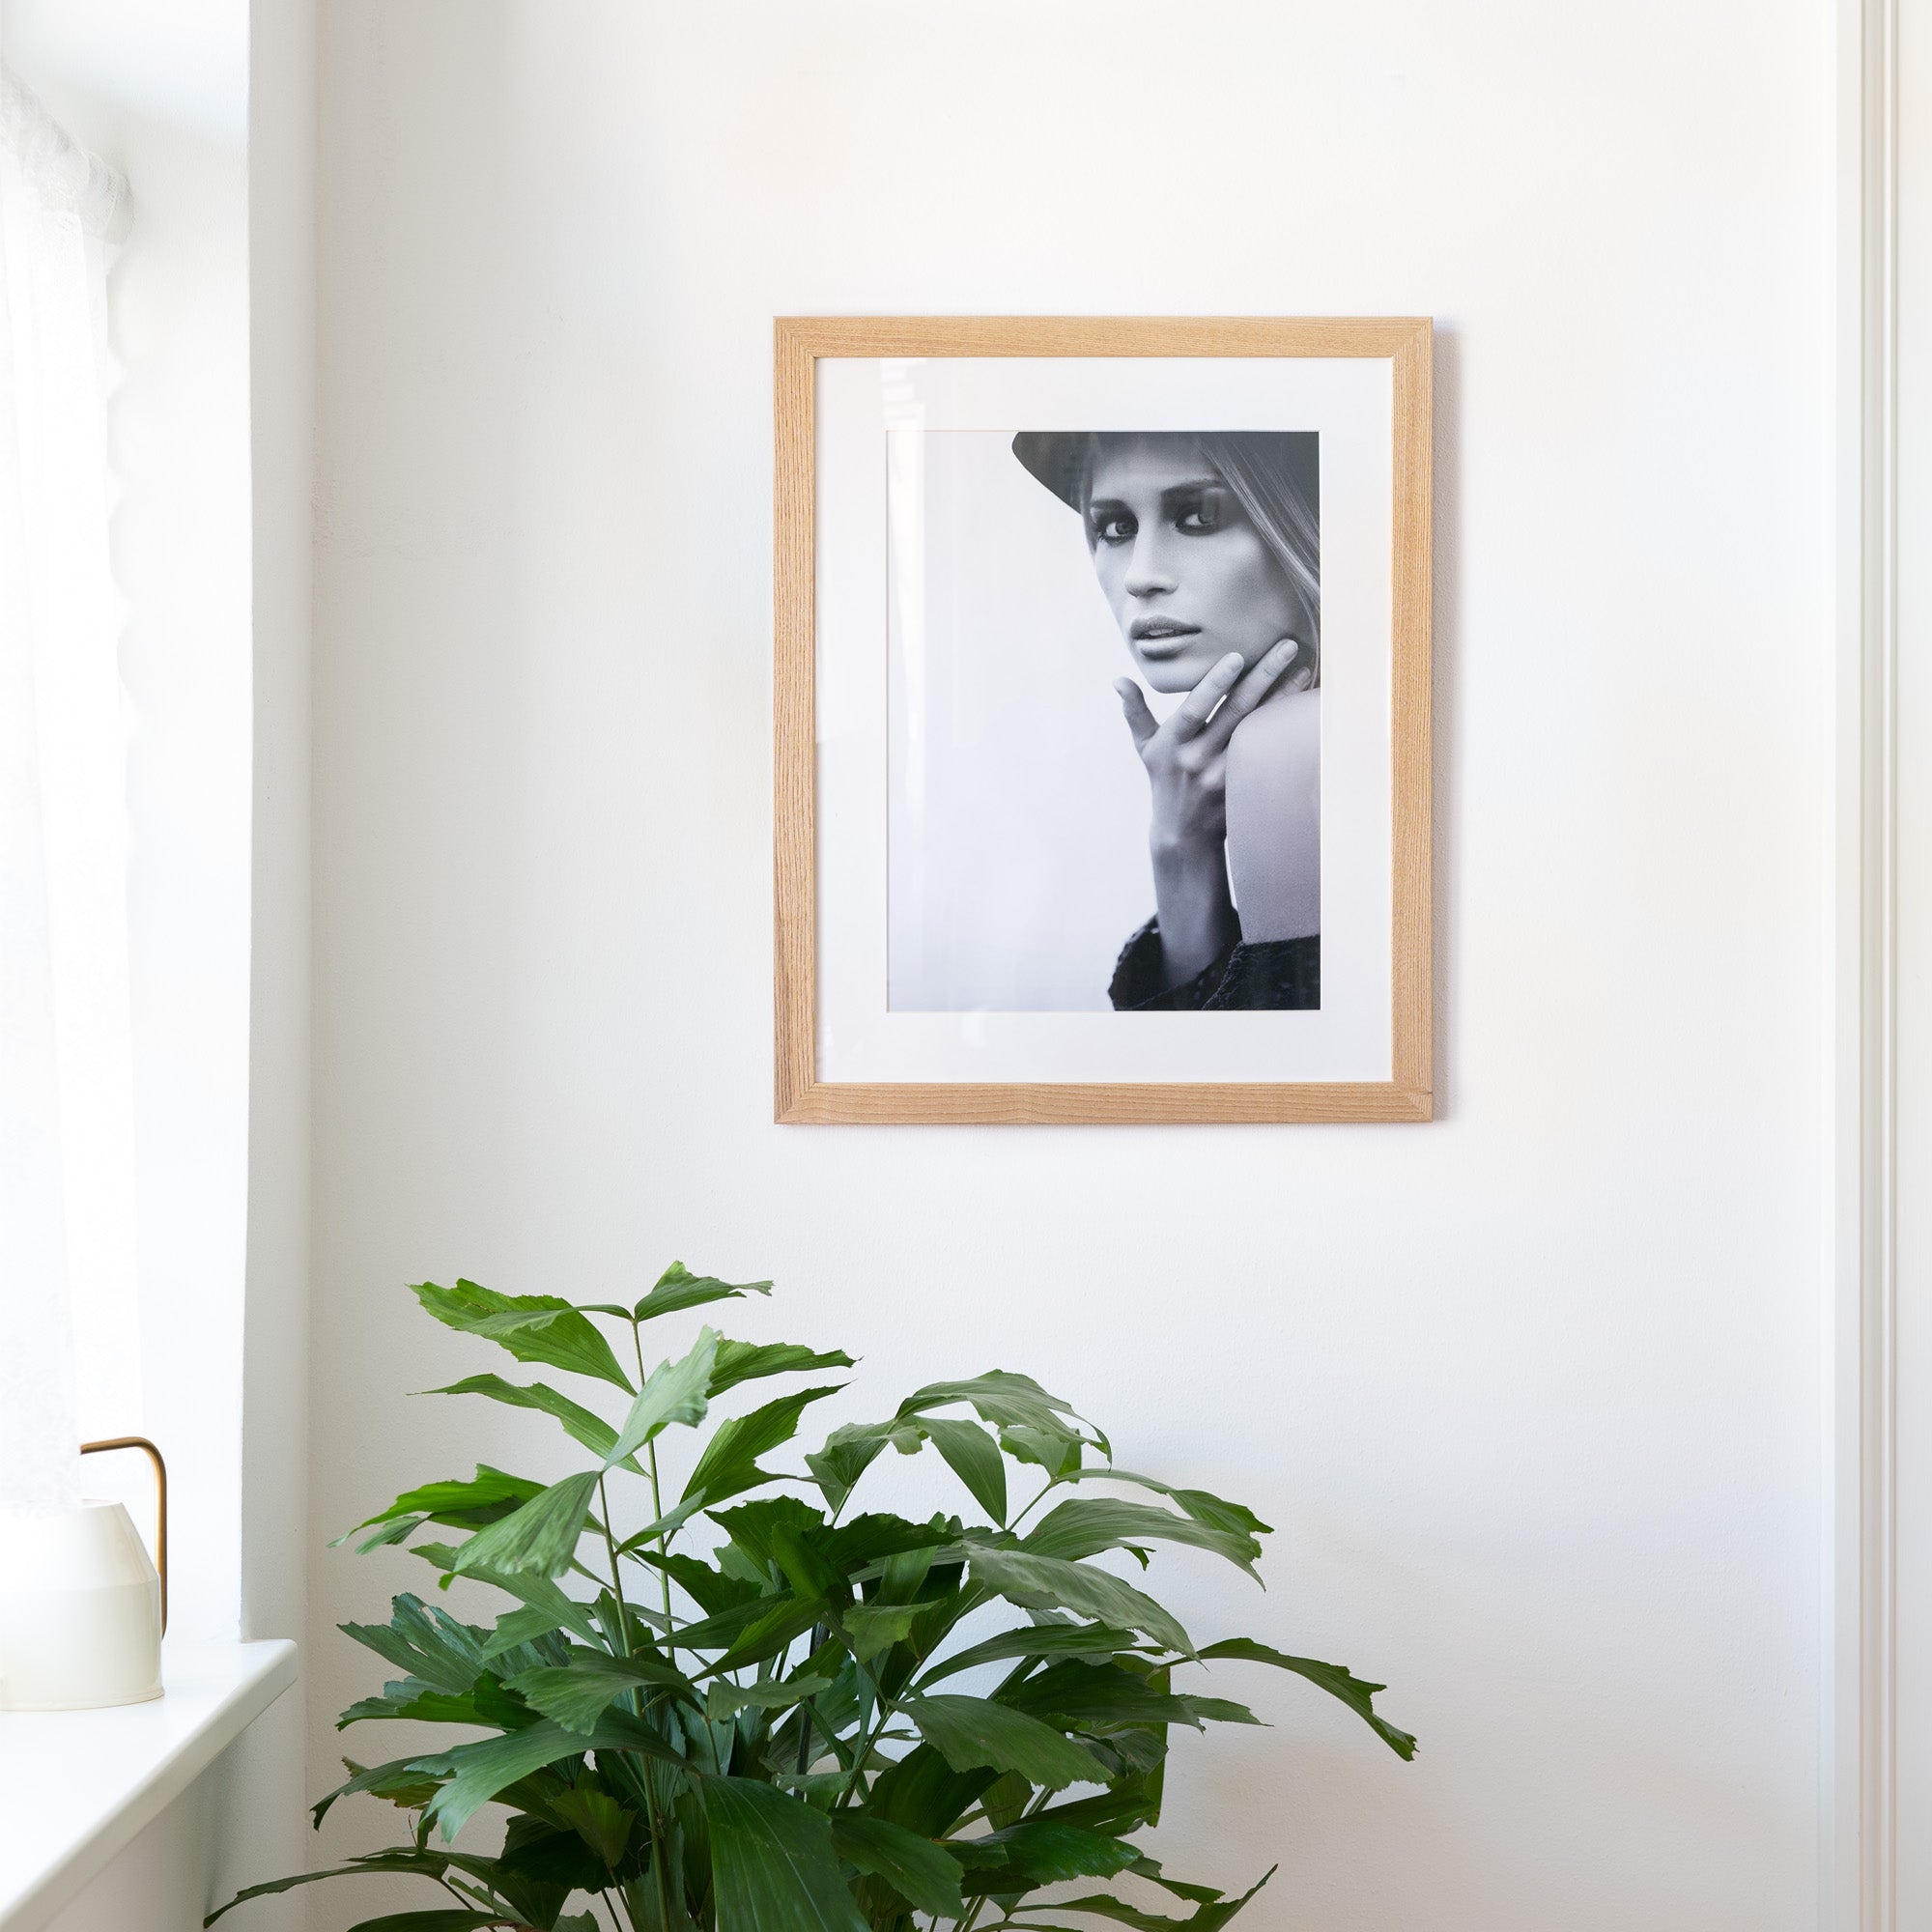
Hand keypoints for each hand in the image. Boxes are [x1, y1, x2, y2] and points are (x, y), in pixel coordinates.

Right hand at [1113, 638, 1311, 988]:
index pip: (1195, 708)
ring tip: (1307, 670)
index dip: (1215, 684)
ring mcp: (1226, 774)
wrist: (1183, 834)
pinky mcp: (1246, 786)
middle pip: (1236, 713)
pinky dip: (1288, 730)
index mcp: (1174, 744)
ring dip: (1285, 699)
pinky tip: (1306, 708)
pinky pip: (1271, 753)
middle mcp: (1200, 759)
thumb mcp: (1145, 748)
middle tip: (1288, 647)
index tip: (1237, 657)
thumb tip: (1118, 680)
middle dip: (1264, 677)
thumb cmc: (1164, 780)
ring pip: (1260, 731)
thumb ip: (1135, 712)